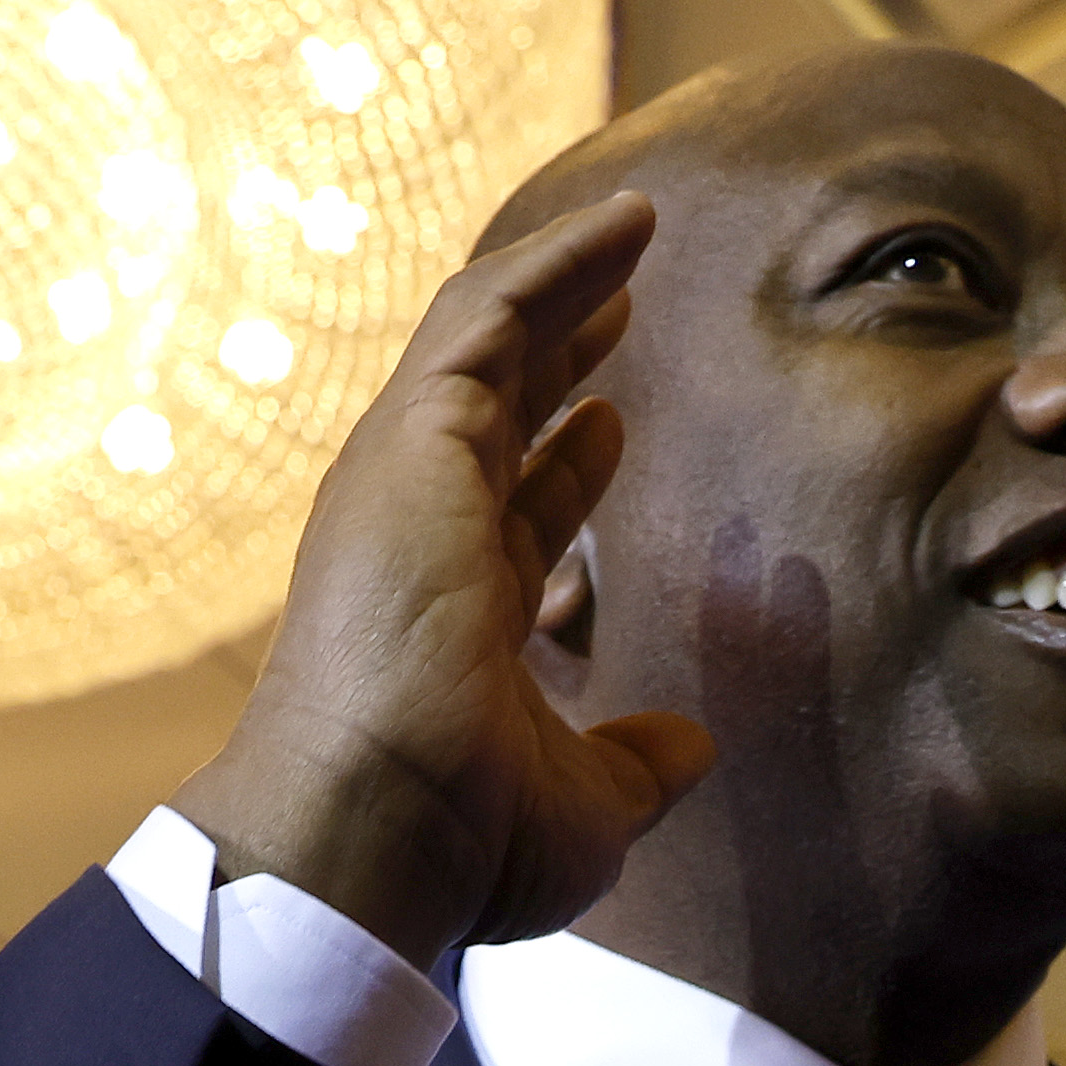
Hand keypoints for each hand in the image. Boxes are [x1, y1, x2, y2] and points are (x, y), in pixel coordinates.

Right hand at [168, 190, 714, 969]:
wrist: (372, 828)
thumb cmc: (460, 838)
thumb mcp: (585, 808)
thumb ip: (637, 767)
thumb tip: (694, 749)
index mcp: (449, 614)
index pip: (507, 517)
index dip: (565, 468)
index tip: (612, 422)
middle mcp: (418, 536)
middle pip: (495, 415)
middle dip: (559, 350)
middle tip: (622, 298)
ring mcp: (407, 480)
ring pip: (487, 343)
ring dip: (562, 281)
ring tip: (633, 226)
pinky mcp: (413, 436)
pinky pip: (484, 316)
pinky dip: (552, 264)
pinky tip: (622, 227)